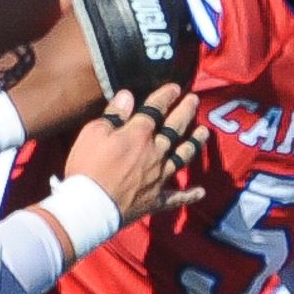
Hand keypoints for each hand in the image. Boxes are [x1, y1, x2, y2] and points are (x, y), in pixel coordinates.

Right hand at [67, 85, 199, 222]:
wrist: (91, 206)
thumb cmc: (87, 166)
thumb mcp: (93, 133)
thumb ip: (114, 115)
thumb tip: (128, 95)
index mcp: (139, 134)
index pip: (155, 109)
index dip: (166, 96)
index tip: (176, 87)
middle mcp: (155, 153)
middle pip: (175, 129)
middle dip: (186, 112)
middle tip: (195, 100)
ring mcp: (159, 177)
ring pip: (182, 157)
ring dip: (195, 144)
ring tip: (205, 133)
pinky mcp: (157, 199)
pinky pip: (177, 197)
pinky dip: (190, 195)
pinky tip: (202, 192)